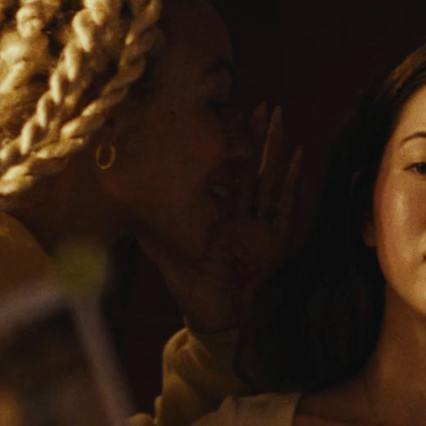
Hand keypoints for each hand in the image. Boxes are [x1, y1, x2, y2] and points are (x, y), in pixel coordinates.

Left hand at [147, 102, 301, 334]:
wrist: (221, 321)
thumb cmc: (196, 293)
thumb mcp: (168, 260)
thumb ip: (151, 237)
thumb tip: (126, 211)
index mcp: (216, 216)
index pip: (223, 173)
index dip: (226, 146)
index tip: (226, 114)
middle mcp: (241, 216)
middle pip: (250, 167)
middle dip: (257, 135)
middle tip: (264, 104)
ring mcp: (262, 225)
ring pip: (270, 178)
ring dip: (276, 149)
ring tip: (282, 118)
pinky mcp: (278, 240)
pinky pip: (286, 205)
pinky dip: (292, 181)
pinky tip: (299, 155)